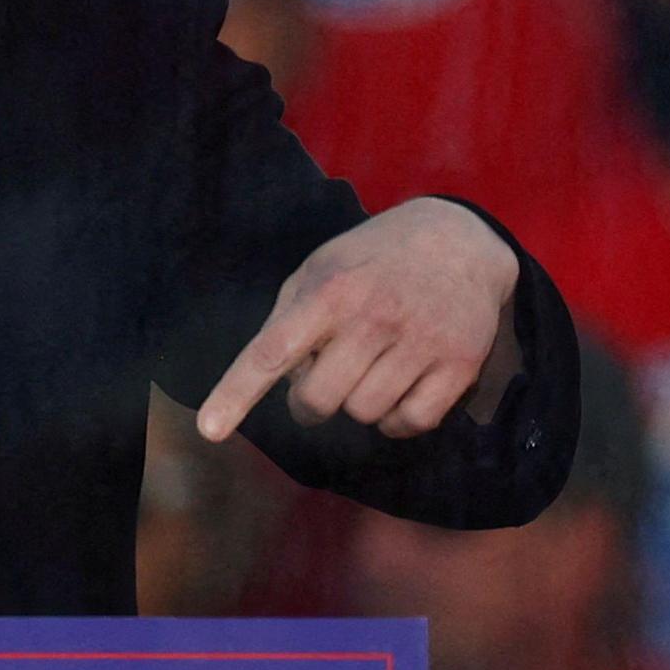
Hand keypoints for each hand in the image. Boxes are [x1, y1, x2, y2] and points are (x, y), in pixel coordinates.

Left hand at [197, 199, 518, 443]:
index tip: (209, 430)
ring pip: (364, 415)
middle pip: (318, 400)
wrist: (458, 239)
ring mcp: (421, 341)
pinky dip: (396, 420)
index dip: (236, 393)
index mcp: (329, 292)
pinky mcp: (460, 364)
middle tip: (318, 383)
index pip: (272, 351)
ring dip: (355, 406)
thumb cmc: (370, 262)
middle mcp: (375, 317)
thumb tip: (275, 381)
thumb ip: (287, 321)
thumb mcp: (318, 271)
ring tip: (367, 369)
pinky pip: (410, 423)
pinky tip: (398, 388)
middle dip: (308, 404)